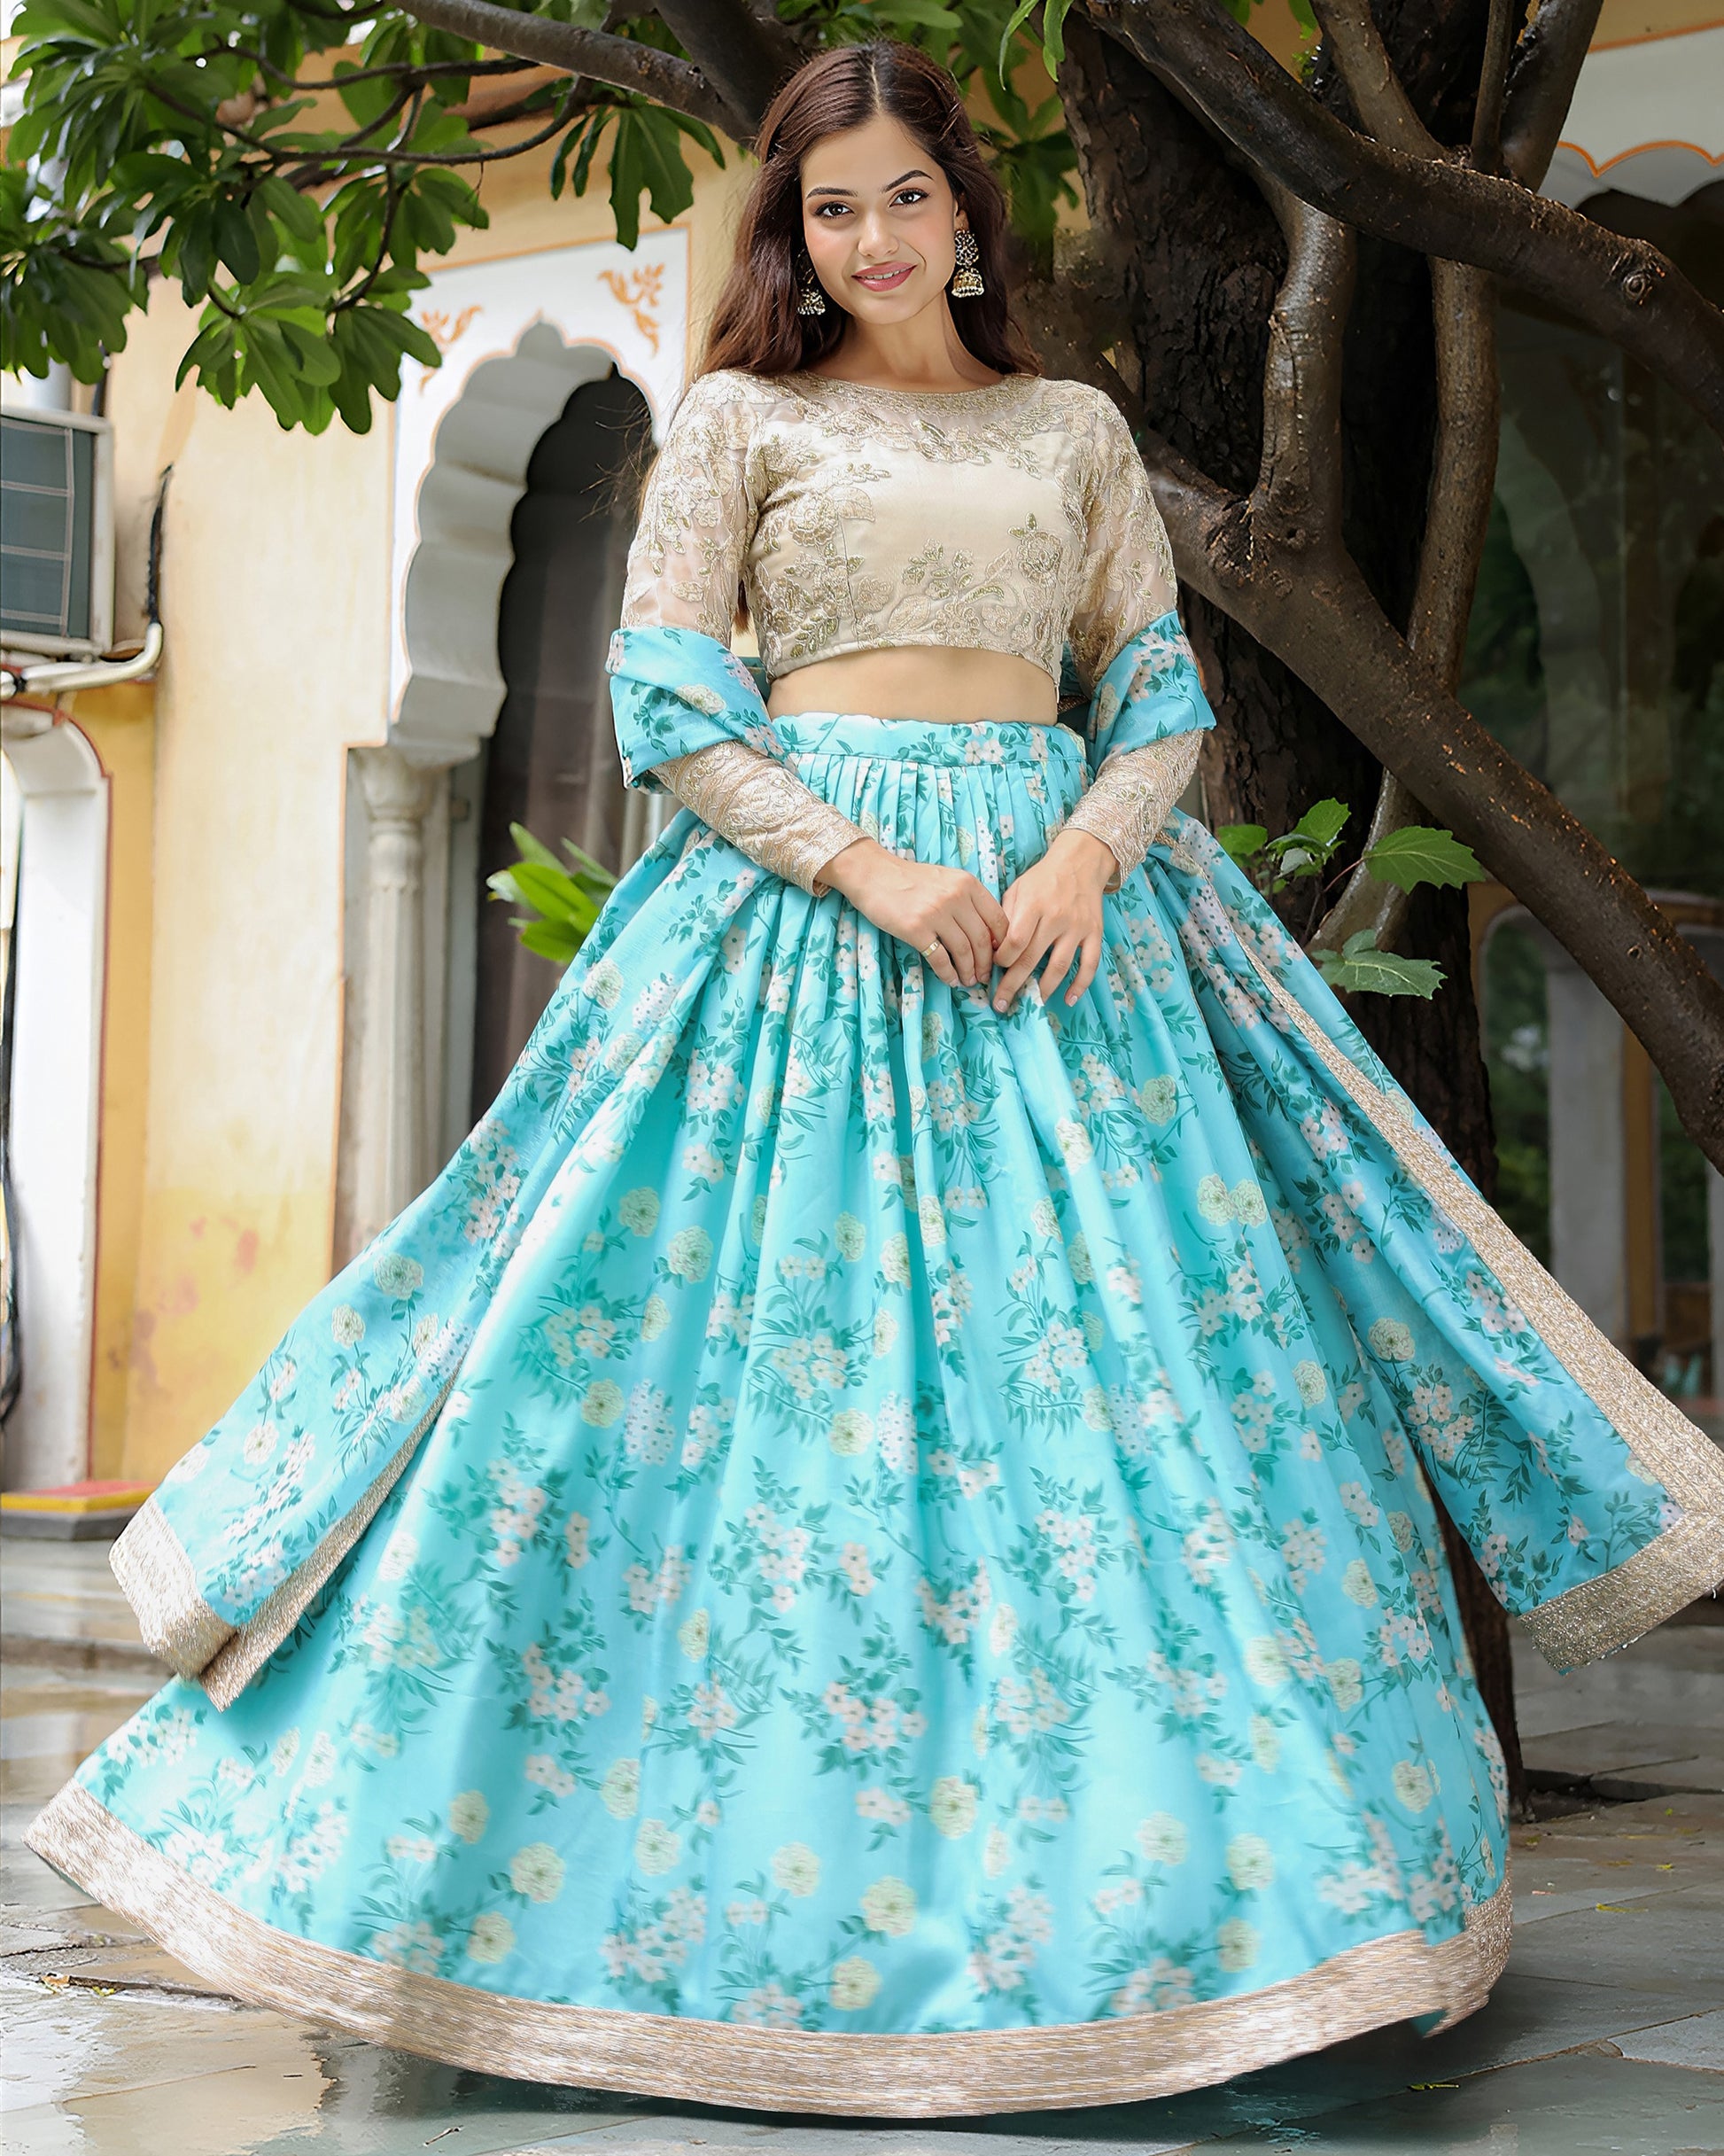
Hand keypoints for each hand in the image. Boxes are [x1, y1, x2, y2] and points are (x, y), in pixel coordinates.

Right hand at [823, 838, 1008, 988]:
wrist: (873, 875)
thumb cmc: (910, 880)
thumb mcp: (947, 880)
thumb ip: (967, 899)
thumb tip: (988, 933)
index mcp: (968, 884)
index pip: (997, 919)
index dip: (1002, 944)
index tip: (998, 957)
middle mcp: (955, 897)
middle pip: (982, 939)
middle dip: (986, 963)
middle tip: (984, 976)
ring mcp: (936, 913)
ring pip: (964, 951)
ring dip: (968, 971)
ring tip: (968, 981)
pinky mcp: (916, 928)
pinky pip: (940, 958)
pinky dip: (948, 973)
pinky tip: (950, 980)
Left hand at [993, 829, 1116, 1012]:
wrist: (1080, 862)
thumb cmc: (1042, 878)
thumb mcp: (1017, 889)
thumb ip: (1005, 917)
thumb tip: (993, 949)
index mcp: (1034, 905)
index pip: (1015, 941)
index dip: (1002, 960)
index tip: (994, 968)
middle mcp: (1056, 918)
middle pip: (1032, 959)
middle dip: (1013, 985)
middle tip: (1001, 1004)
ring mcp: (1077, 927)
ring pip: (1059, 966)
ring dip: (1043, 989)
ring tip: (1031, 1005)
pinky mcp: (1095, 933)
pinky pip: (1090, 964)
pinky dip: (1081, 985)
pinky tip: (1069, 999)